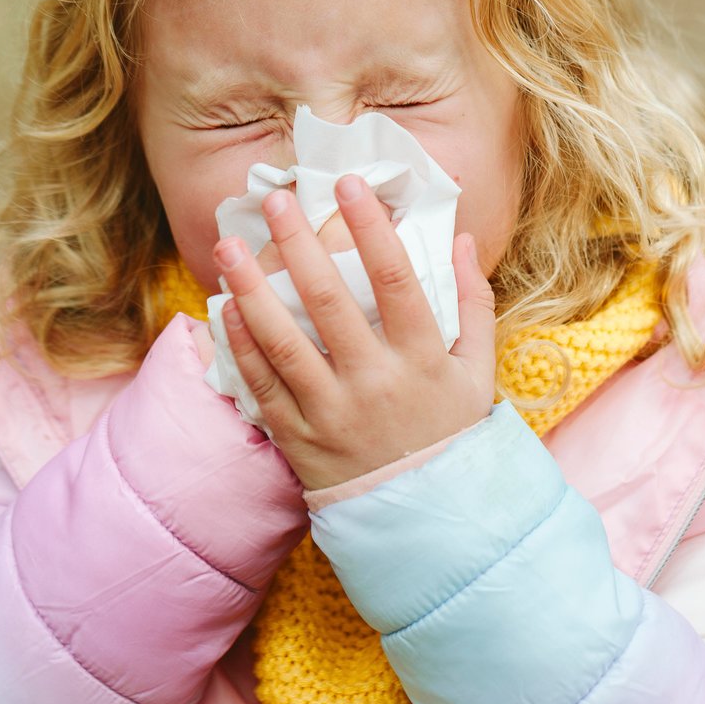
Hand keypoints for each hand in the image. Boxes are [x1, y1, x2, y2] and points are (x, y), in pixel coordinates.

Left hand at [213, 174, 497, 490]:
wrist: (428, 519)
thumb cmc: (452, 433)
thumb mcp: (478, 372)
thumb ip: (473, 303)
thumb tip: (462, 238)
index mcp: (424, 360)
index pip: (396, 280)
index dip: (370, 228)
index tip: (348, 185)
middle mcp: (376, 383)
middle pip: (330, 301)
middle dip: (299, 244)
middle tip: (275, 200)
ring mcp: (334, 413)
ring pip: (284, 342)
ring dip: (252, 288)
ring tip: (230, 245)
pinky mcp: (301, 440)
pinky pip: (263, 387)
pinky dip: (241, 347)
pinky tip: (226, 308)